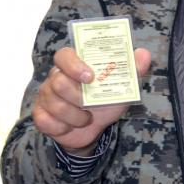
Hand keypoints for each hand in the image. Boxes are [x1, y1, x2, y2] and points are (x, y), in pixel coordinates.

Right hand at [32, 47, 151, 154]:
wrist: (94, 129)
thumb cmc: (106, 100)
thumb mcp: (123, 86)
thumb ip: (134, 69)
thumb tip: (143, 54)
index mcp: (73, 65)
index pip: (64, 55)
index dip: (74, 65)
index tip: (90, 77)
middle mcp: (55, 77)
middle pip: (58, 82)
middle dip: (78, 97)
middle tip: (90, 105)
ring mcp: (45, 96)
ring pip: (55, 105)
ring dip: (75, 116)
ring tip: (86, 118)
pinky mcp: (40, 115)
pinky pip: (45, 121)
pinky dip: (62, 127)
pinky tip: (70, 127)